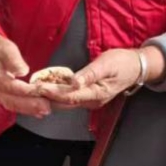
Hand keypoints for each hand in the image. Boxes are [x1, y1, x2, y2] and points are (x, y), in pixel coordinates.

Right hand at [0, 36, 49, 117]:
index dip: (27, 90)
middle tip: (48, 107)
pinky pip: (13, 106)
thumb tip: (23, 71)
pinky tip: (39, 112)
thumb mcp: (4, 47)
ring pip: (13, 106)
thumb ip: (12, 59)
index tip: (42, 92)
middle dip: (31, 105)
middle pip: (12, 100)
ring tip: (46, 110)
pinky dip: (26, 110)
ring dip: (30, 110)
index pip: (11, 86)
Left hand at [37, 47, 158, 110]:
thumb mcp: (106, 64)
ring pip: (65, 101)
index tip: (38, 87)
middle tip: (28, 91)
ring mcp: (89, 100)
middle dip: (46, 97)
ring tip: (32, 90)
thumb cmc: (122, 62)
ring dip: (49, 96)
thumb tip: (74, 82)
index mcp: (97, 94)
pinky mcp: (87, 96)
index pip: (70, 96)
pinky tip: (45, 88)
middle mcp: (91, 101)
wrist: (136, 66)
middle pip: (64, 103)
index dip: (53, 93)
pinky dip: (57, 93)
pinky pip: (69, 97)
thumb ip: (89, 74)